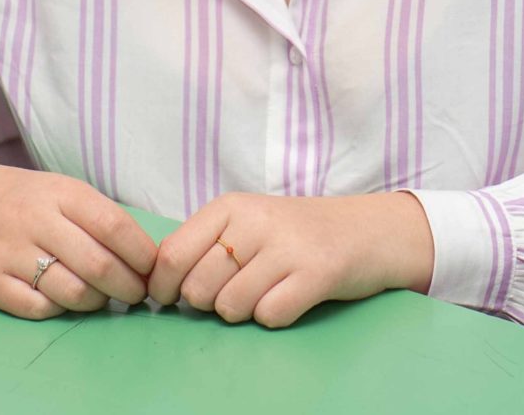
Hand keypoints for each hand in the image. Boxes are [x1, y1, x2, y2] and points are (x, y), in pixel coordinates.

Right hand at [0, 145, 159, 319]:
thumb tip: (147, 259)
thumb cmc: (22, 200)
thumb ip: (98, 218)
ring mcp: (9, 252)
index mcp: (59, 192)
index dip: (141, 254)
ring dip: (97, 302)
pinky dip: (60, 309)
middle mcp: (34, 220)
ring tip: (101, 297)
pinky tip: (64, 300)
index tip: (152, 269)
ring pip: (72, 292)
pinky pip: (39, 308)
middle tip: (135, 294)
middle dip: (128, 287)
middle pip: (97, 264)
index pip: (113, 225)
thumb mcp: (60, 191)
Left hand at [145, 190, 434, 327]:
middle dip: (209, 303)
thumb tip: (156, 283)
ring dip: (243, 312)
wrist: (367, 230)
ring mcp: (287, 247)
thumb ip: (202, 245)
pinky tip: (289, 297)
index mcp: (229, 207)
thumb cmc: (294, 232)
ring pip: (231, 308)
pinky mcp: (317, 273)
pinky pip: (269, 316)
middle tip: (234, 291)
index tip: (170, 298)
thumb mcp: (244, 223)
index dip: (163, 287)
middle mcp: (254, 222)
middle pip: (198, 289)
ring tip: (265, 291)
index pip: (171, 255)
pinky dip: (274, 317)